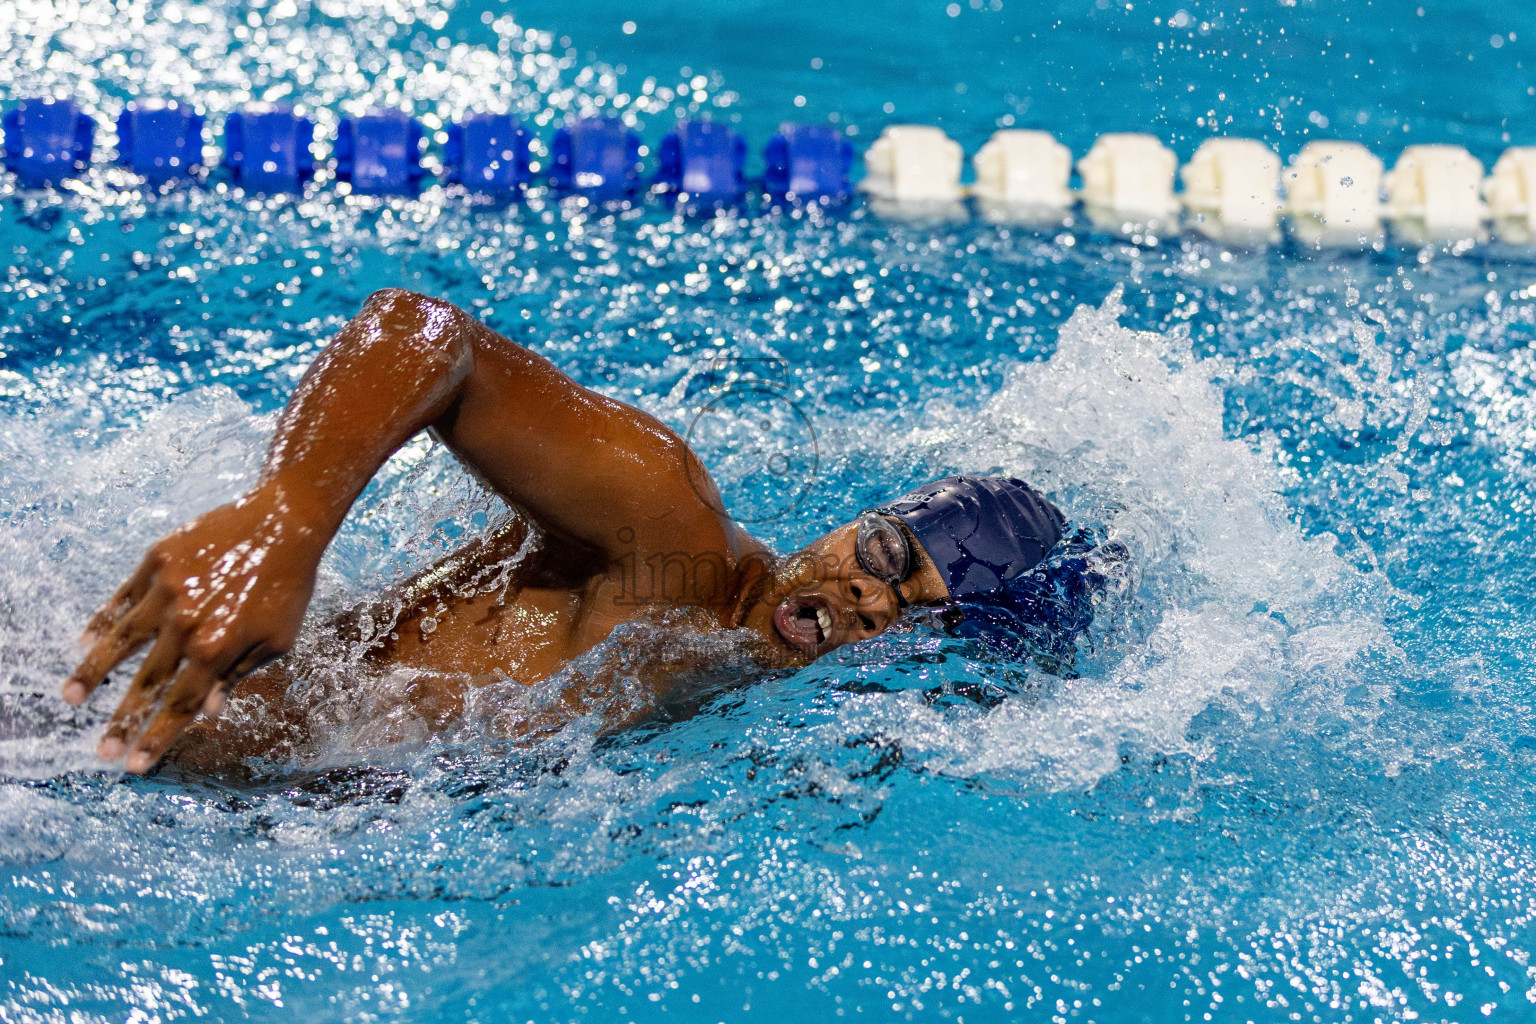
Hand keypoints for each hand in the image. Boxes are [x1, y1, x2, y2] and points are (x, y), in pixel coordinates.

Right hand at [62, 486, 324, 772]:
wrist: (284, 522)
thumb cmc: (288, 586)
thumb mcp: (276, 640)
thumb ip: (237, 675)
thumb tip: (207, 711)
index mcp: (217, 648)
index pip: (179, 705)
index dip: (155, 738)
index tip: (133, 767)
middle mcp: (186, 624)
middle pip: (145, 684)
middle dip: (121, 722)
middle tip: (101, 751)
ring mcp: (167, 591)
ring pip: (119, 641)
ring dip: (91, 673)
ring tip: (70, 698)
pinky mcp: (157, 561)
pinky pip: (122, 598)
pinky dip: (102, 621)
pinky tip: (85, 641)